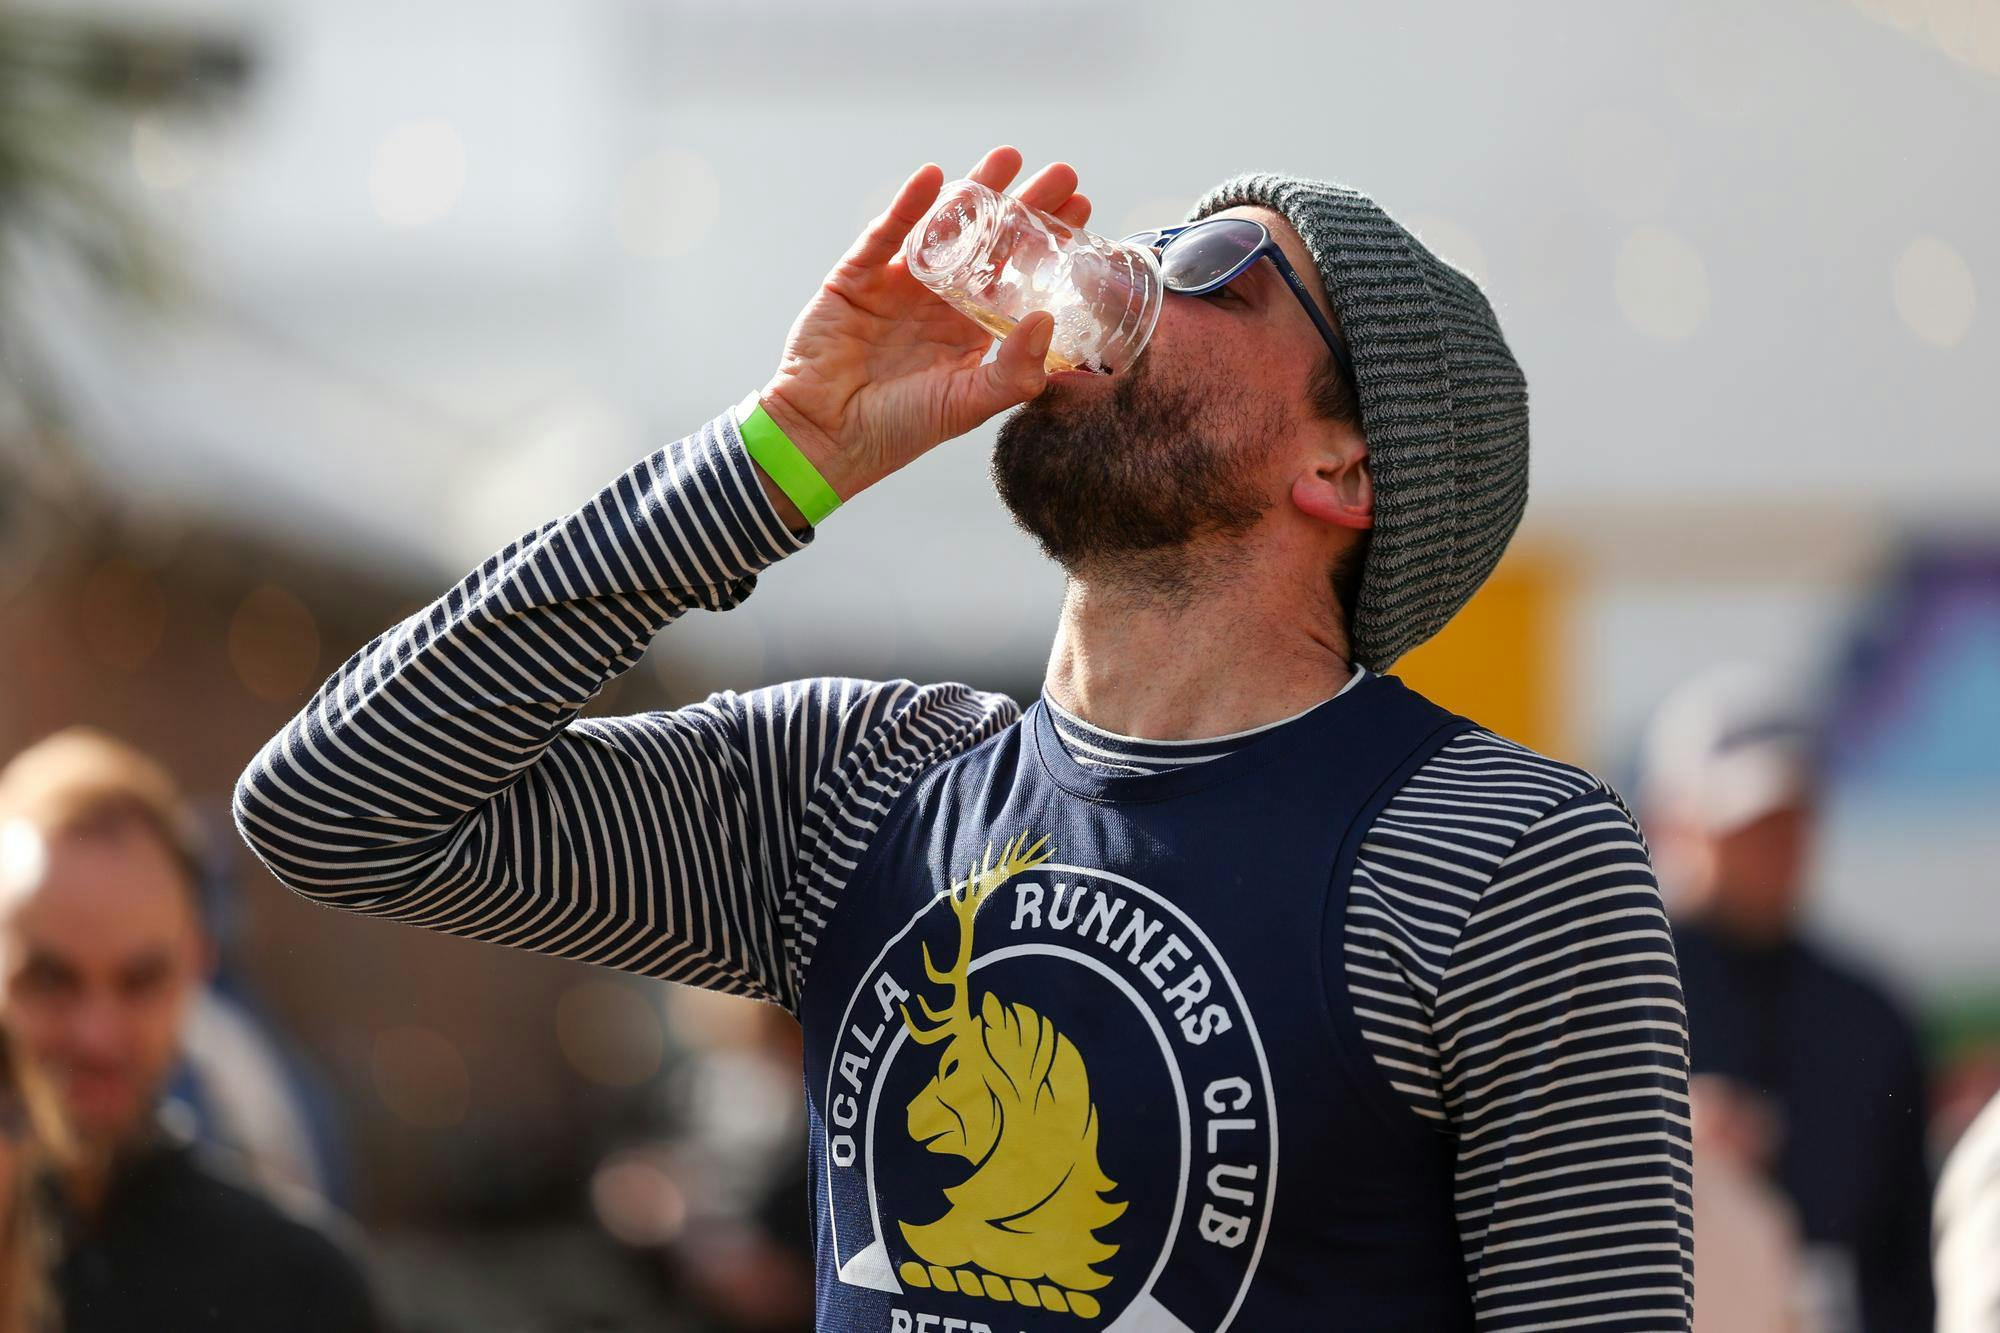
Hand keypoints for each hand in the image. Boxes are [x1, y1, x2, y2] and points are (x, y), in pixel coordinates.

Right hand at [754, 146, 1091, 522]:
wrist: (824, 438)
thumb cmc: (898, 430)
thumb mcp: (967, 405)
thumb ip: (1012, 371)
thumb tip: (1047, 318)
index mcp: (969, 333)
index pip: (1017, 279)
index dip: (1045, 245)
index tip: (1081, 212)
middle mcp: (938, 304)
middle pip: (988, 244)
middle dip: (1023, 207)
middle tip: (1063, 175)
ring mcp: (896, 287)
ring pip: (941, 229)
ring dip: (973, 192)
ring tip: (1009, 159)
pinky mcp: (856, 279)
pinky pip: (884, 235)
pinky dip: (908, 206)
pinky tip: (933, 177)